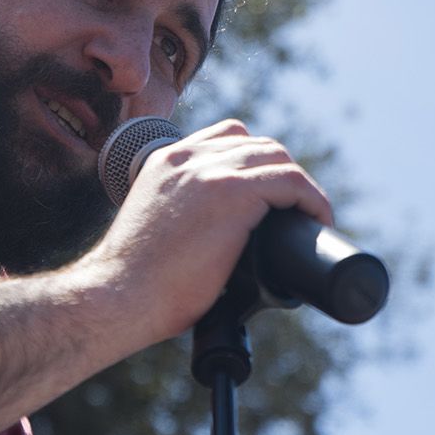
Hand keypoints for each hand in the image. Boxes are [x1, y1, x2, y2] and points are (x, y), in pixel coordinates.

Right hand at [76, 119, 333, 344]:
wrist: (117, 297)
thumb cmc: (134, 284)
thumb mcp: (156, 228)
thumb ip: (183, 217)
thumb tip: (219, 243)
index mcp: (165, 159)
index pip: (227, 137)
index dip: (255, 164)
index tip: (270, 197)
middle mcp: (187, 156)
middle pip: (257, 144)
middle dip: (282, 174)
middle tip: (295, 212)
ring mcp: (209, 170)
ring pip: (277, 158)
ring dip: (300, 186)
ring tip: (310, 216)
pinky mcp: (231, 192)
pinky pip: (291, 181)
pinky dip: (311, 199)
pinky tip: (317, 219)